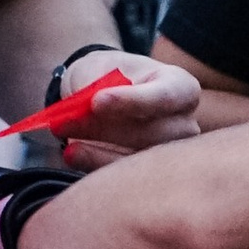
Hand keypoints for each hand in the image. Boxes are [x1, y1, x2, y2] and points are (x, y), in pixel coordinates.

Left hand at [52, 54, 200, 165]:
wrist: (99, 96)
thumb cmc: (106, 77)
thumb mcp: (101, 69)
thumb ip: (99, 86)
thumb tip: (91, 109)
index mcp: (181, 88)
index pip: (167, 95)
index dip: (133, 100)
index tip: (97, 101)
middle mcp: (184, 124)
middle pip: (152, 133)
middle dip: (106, 129)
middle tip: (64, 122)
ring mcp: (171, 155)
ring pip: (139, 160)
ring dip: (97, 152)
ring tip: (66, 143)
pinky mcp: (149, 176)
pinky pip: (125, 179)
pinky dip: (94, 166)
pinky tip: (72, 155)